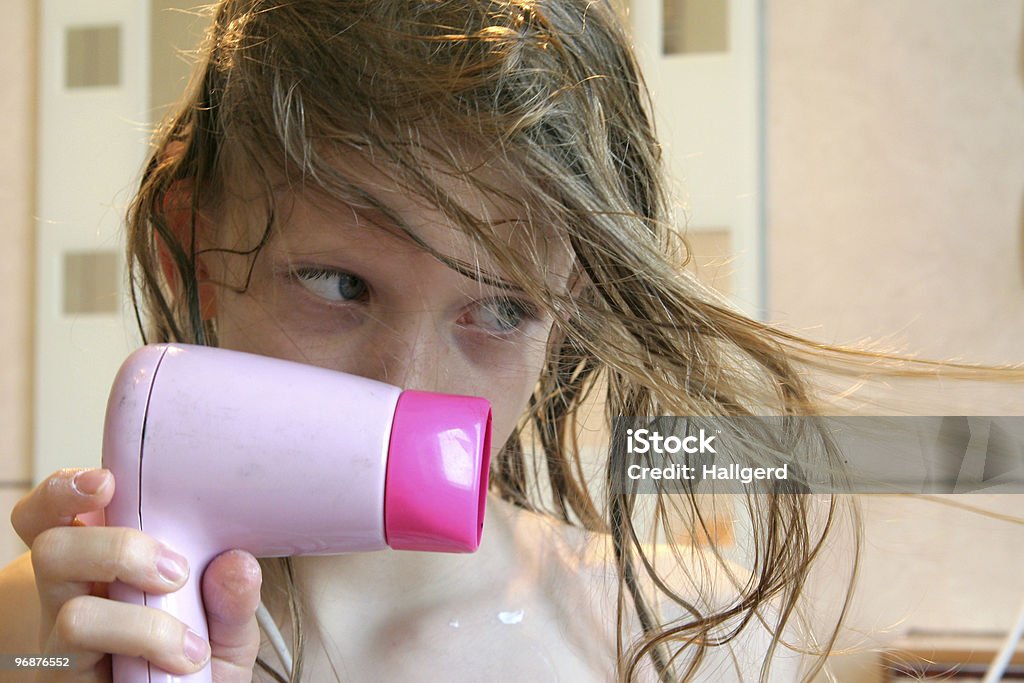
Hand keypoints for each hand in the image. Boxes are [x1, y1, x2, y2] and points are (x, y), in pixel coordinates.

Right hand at [10, 468, 263, 680]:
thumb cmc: (198, 658)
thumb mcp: (229, 626)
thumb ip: (233, 597)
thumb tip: (235, 564)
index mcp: (104, 560)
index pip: (56, 511)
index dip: (65, 490)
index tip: (106, 482)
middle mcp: (75, 595)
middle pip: (52, 549)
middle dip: (116, 549)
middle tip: (174, 572)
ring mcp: (67, 643)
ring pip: (69, 612)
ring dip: (137, 623)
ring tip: (186, 640)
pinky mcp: (69, 678)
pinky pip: (84, 662)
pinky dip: (144, 653)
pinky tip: (180, 664)